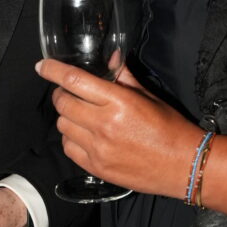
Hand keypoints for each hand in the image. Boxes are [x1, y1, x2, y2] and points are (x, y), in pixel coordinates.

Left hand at [36, 61, 196, 197]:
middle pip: (63, 103)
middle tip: (70, 92)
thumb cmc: (170, 128)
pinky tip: (84, 135)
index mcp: (118, 102)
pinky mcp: (96, 168)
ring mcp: (98, 149)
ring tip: (81, 115)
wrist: (183, 165)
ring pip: (62, 125)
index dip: (53, 70)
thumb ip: (124, 76)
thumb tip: (111, 57)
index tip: (42, 65)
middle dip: (61, 93)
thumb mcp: (149, 96)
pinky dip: (71, 138)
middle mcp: (104, 125)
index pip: (75, 80)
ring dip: (67, 116)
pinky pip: (68, 148)